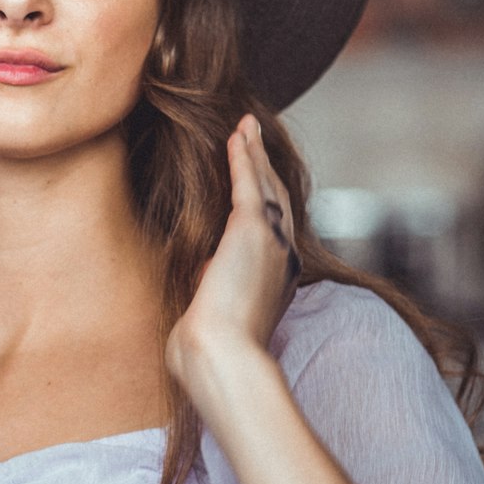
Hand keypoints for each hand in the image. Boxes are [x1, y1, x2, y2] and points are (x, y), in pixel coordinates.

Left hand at [165, 114, 299, 385]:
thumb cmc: (210, 353)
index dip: (266, 202)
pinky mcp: (251, 229)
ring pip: (265, 185)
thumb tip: (202, 276)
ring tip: (248, 127)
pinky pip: (248, 182)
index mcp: (275, 282)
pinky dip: (244, 155)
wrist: (220, 356)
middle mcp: (281, 258)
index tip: (257, 182)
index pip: (272, 232)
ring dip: (255, 153)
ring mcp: (270, 241)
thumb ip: (211, 295)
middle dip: (265, 167)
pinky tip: (238, 134)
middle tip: (255, 138)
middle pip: (276, 200)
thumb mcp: (214, 318)